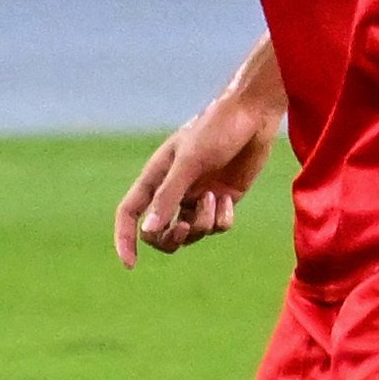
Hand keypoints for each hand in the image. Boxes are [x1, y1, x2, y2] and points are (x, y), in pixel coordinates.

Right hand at [113, 89, 274, 266]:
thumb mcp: (189, 163)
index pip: (129, 214)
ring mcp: (198, 197)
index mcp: (155, 178)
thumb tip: (148, 231)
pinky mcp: (223, 200)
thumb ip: (168, 198)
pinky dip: (222, 219)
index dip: (125, 240)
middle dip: (170, 238)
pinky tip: (228, 198)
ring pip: (191, 232)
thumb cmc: (215, 130)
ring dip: (202, 223)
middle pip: (158, 233)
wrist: (253, 115)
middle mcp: (173, 191)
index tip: (130, 264)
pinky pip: (217, 227)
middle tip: (183, 228)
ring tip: (214, 198)